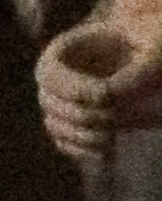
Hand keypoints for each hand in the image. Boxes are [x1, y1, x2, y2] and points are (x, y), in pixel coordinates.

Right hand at [38, 0, 161, 166]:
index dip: (75, 89)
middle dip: (84, 115)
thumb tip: (109, 100)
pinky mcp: (74, 124)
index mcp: (66, 48)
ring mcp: (62, 101)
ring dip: (82, 138)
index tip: (107, 98)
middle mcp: (57, 75)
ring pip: (54, 126)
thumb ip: (132, 76)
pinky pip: (63, 144)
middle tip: (115, 118)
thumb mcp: (151, 52)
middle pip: (49, 102)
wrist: (152, 57)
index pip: (51, 73)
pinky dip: (80, 152)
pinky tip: (106, 155)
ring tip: (111, 140)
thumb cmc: (153, 44)